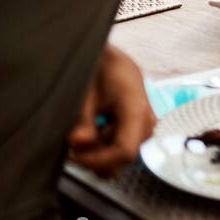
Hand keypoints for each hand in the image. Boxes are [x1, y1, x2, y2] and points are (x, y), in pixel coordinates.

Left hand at [67, 45, 155, 178]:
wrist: (112, 58)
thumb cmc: (100, 69)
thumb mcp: (86, 93)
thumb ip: (83, 121)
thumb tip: (76, 143)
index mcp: (137, 110)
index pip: (124, 151)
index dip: (96, 160)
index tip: (72, 156)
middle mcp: (147, 122)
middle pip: (123, 158)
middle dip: (95, 158)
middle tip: (72, 144)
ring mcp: (145, 126)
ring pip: (121, 155)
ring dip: (99, 151)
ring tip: (83, 130)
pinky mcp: (140, 128)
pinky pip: (122, 146)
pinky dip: (103, 144)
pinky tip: (94, 127)